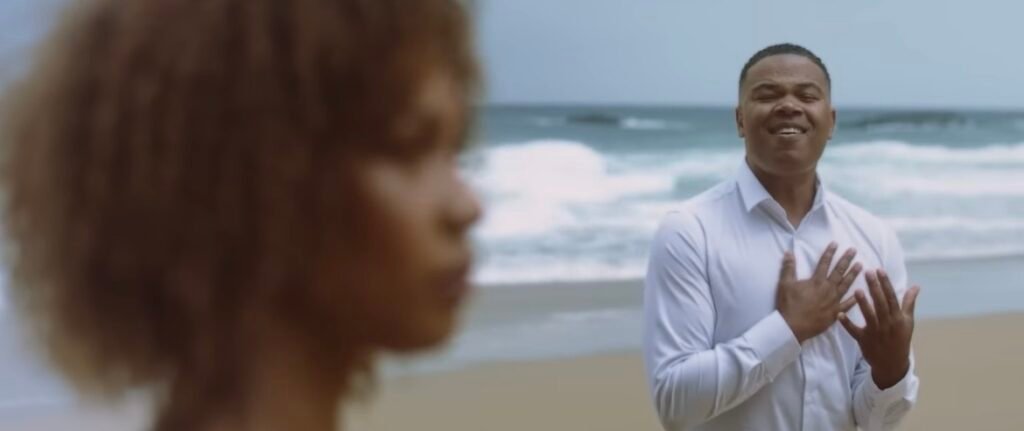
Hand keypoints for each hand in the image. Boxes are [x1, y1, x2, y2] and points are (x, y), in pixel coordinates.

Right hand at [777, 242, 861, 342]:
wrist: (792, 326)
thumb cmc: (788, 305)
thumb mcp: (785, 284)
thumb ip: (788, 268)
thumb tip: (788, 252)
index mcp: (816, 281)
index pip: (824, 263)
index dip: (829, 252)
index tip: (836, 243)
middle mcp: (827, 289)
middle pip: (839, 272)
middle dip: (846, 260)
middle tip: (854, 250)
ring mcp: (833, 301)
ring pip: (846, 285)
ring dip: (853, 275)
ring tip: (861, 266)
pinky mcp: (835, 313)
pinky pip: (847, 305)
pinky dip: (854, 299)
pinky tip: (861, 293)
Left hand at [839, 269, 919, 388]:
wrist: (893, 363)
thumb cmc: (900, 338)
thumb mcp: (908, 321)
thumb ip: (909, 302)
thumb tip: (916, 285)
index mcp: (898, 317)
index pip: (891, 297)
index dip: (886, 283)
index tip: (879, 270)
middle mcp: (887, 324)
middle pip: (880, 303)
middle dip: (874, 288)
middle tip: (867, 272)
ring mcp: (875, 332)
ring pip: (869, 316)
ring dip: (863, 304)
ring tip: (856, 290)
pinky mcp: (864, 340)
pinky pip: (854, 331)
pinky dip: (847, 323)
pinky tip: (839, 315)